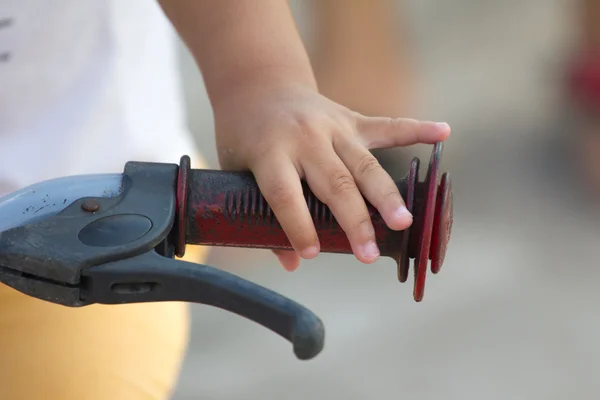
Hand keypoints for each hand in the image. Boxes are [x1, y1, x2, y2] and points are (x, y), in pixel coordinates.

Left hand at [213, 81, 449, 270]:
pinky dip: (417, 129)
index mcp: (270, 151)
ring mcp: (333, 126)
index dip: (298, 225)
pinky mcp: (351, 119)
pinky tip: (444, 133)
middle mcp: (306, 138)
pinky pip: (387, 127)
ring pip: (364, 164)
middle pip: (334, 183)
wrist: (259, 84)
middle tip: (369, 253)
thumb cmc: (245, 135)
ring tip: (405, 222)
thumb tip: (292, 263)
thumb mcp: (237, 170)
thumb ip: (259, 214)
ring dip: (386, 195)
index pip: (285, 194)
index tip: (312, 253)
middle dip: (354, 221)